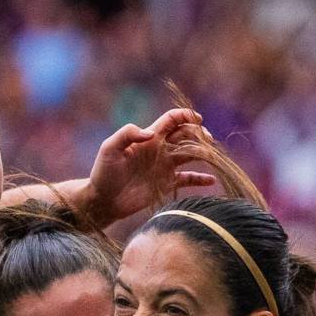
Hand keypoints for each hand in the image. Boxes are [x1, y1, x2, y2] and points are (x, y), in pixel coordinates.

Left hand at [81, 109, 216, 224]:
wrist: (103, 200)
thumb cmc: (103, 173)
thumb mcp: (109, 149)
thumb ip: (127, 134)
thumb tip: (151, 133)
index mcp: (149, 138)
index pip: (171, 120)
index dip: (185, 116)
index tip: (198, 119)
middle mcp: (160, 149)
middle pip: (185, 135)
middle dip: (199, 134)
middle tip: (207, 140)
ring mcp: (164, 166)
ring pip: (190, 155)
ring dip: (203, 153)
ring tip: (213, 156)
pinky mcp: (166, 184)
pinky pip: (188, 179)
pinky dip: (200, 179)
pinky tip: (211, 180)